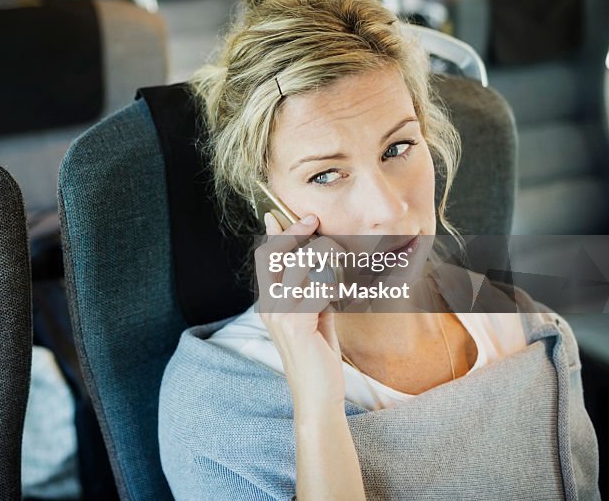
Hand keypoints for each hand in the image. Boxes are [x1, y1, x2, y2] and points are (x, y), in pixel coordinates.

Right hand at [255, 212, 346, 412]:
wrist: (317, 394)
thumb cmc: (319, 356)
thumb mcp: (315, 316)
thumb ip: (313, 291)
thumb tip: (323, 265)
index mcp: (269, 302)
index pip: (265, 258)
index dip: (274, 234)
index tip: (280, 215)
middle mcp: (268, 305)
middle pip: (275, 253)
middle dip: (295, 232)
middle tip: (313, 219)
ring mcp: (279, 313)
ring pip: (298, 265)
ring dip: (322, 254)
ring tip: (341, 255)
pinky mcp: (296, 322)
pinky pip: (315, 286)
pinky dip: (332, 281)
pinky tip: (344, 289)